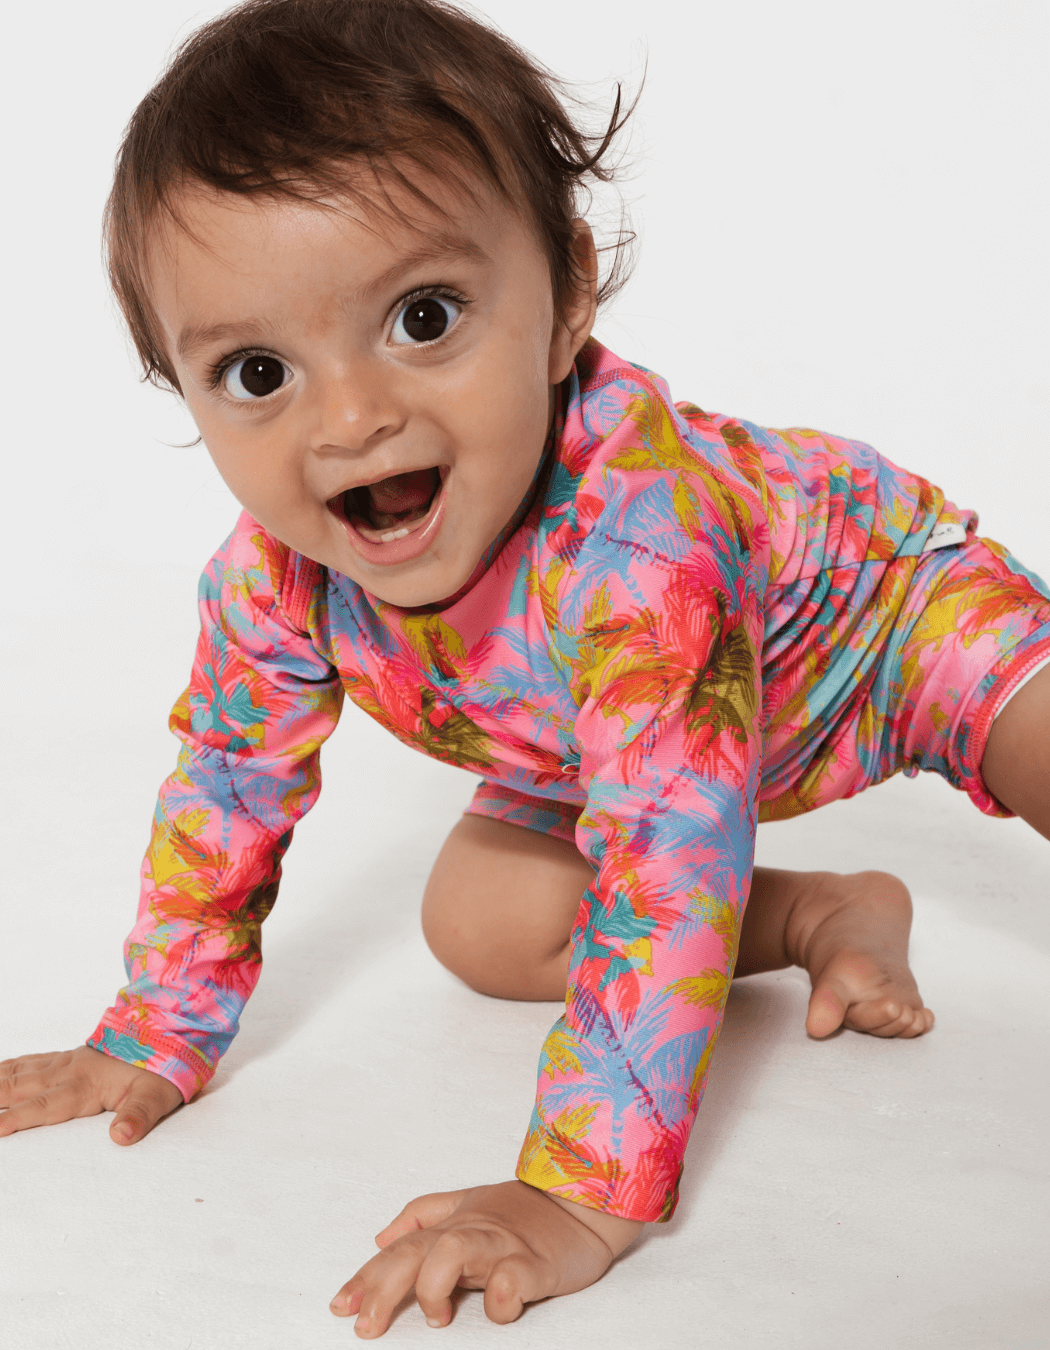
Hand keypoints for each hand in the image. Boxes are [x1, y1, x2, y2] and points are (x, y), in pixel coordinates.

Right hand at [0, 1045, 182, 1144]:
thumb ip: (139, 1116)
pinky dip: (7, 1067)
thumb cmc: (162, 1067)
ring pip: (18, 1073)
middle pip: (18, 1088)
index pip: (43, 1107)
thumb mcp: (158, 1095)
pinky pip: (29, 1062)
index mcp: (84, 1086)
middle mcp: (67, 1073)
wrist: (167, 1031)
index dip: (15, 1118)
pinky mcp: (67, 1058)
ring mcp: (64, 1063)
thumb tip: (121, 1137)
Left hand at [330, 1180, 643, 1336]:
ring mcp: (504, 1245)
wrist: (585, 1201)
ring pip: (452, 1252)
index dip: (367, 1277)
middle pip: (415, 1253)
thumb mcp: (468, 1206)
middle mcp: (472, 1232)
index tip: (340, 1306)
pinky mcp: (537, 1263)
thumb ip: (423, 1217)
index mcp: (453, 1224)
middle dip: (383, 1289)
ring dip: (433, 1287)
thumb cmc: (524, 1212)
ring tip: (438, 1317)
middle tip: (365, 1326)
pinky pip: (511, 1279)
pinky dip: (499, 1297)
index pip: (399, 1249)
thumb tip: (380, 1238)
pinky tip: (497, 1307)